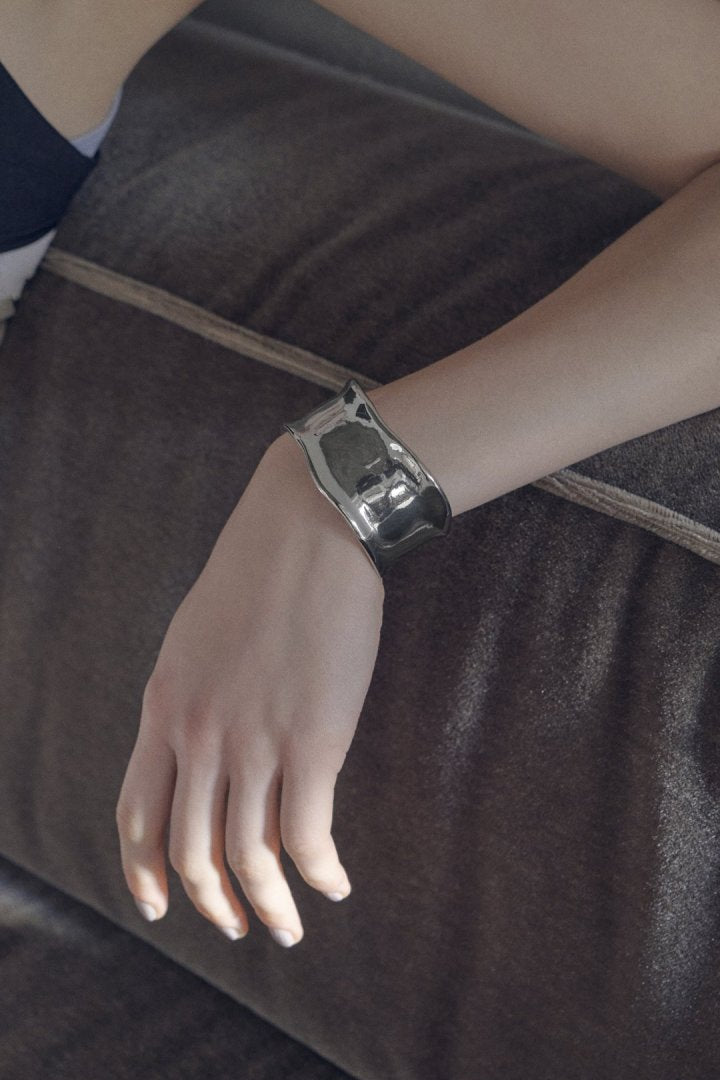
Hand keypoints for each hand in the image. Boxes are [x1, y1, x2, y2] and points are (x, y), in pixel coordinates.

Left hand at [115, 432, 384, 945]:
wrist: (309, 529)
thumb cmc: (258, 575)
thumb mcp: (195, 640)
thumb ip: (189, 700)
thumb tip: (204, 749)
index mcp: (164, 708)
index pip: (136, 816)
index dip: (145, 874)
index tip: (161, 906)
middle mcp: (200, 735)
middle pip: (192, 850)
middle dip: (214, 904)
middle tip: (240, 928)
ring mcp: (255, 741)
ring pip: (249, 857)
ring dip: (271, 906)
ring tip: (288, 927)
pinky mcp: (315, 740)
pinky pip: (307, 836)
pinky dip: (318, 873)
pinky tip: (335, 882)